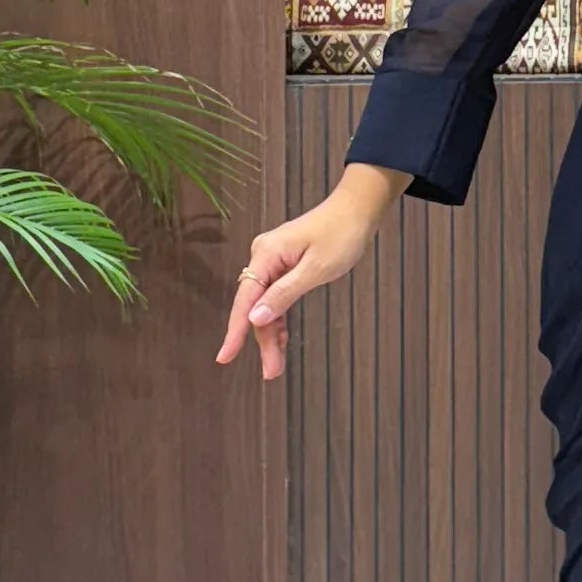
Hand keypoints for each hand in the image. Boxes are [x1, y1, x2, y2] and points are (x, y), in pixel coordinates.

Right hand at [218, 166, 401, 381]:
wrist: (357, 209)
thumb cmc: (341, 234)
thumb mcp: (316, 269)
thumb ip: (284, 294)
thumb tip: (256, 318)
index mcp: (266, 255)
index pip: (245, 300)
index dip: (235, 331)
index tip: (225, 357)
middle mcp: (262, 257)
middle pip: (255, 307)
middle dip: (262, 341)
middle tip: (271, 372)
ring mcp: (272, 261)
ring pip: (266, 305)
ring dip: (271, 335)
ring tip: (275, 367)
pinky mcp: (284, 264)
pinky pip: (276, 296)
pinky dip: (279, 318)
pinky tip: (281, 341)